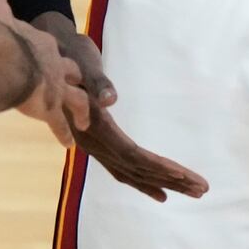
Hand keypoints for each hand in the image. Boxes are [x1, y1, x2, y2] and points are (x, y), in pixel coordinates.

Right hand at [0, 0, 90, 144]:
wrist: (3, 61)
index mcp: (43, 43)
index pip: (53, 51)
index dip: (56, 59)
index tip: (59, 65)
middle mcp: (56, 64)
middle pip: (73, 73)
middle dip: (77, 82)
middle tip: (84, 92)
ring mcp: (55, 86)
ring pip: (76, 100)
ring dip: (80, 111)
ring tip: (84, 122)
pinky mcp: (49, 107)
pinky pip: (60, 123)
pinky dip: (65, 132)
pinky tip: (69, 144)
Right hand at [32, 13, 210, 202]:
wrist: (46, 58)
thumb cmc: (69, 56)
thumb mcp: (82, 63)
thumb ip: (97, 83)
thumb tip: (110, 100)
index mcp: (94, 126)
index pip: (131, 154)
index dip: (157, 166)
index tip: (184, 174)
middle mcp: (94, 143)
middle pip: (137, 169)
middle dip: (171, 180)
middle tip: (202, 188)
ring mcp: (94, 146)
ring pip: (132, 173)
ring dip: (163, 183)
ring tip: (193, 192)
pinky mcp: (98, 143)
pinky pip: (123, 169)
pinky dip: (144, 181)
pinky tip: (161, 192)